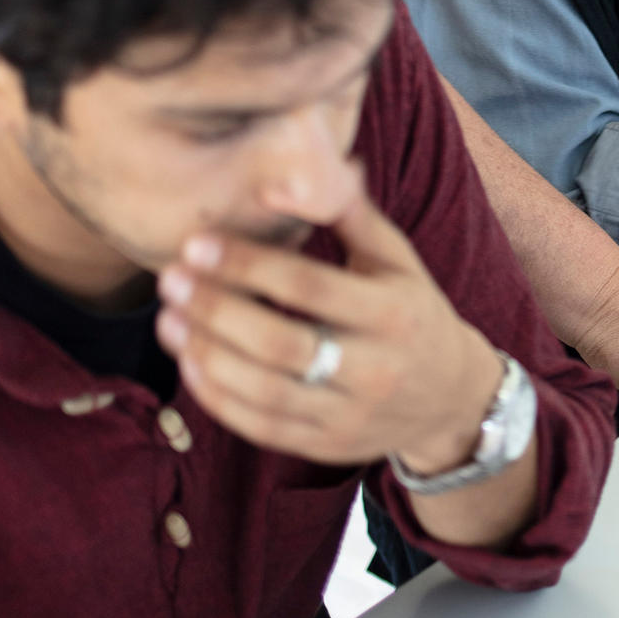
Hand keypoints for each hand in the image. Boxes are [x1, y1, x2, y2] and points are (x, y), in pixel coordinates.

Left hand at [156, 171, 502, 473]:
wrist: (450, 397)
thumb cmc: (411, 310)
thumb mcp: (396, 257)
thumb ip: (348, 213)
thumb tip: (298, 170)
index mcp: (394, 313)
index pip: (310, 287)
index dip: (249, 265)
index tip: (198, 244)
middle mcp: (375, 369)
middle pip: (281, 344)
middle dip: (217, 310)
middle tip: (170, 280)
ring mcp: (350, 415)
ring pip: (265, 392)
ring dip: (207, 355)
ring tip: (168, 320)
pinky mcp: (327, 447)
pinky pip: (263, 427)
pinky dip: (219, 398)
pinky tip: (190, 363)